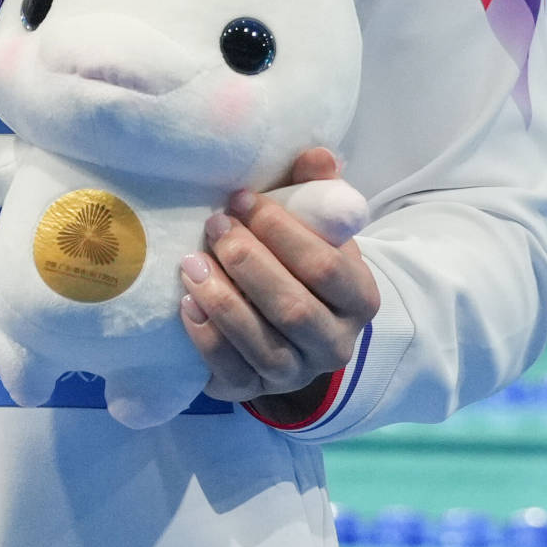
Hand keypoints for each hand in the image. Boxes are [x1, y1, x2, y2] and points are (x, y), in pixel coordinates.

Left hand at [181, 148, 380, 403]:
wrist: (293, 330)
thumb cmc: (300, 265)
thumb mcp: (316, 227)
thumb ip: (316, 189)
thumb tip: (316, 154)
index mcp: (359, 299)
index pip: (326, 268)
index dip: (282, 232)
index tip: (241, 199)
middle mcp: (335, 343)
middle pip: (293, 308)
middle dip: (248, 263)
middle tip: (214, 225)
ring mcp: (296, 373)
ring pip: (263, 345)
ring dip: (223, 302)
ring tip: (190, 263)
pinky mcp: (256, 391)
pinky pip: (233, 373)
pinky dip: (207, 340)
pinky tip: (187, 305)